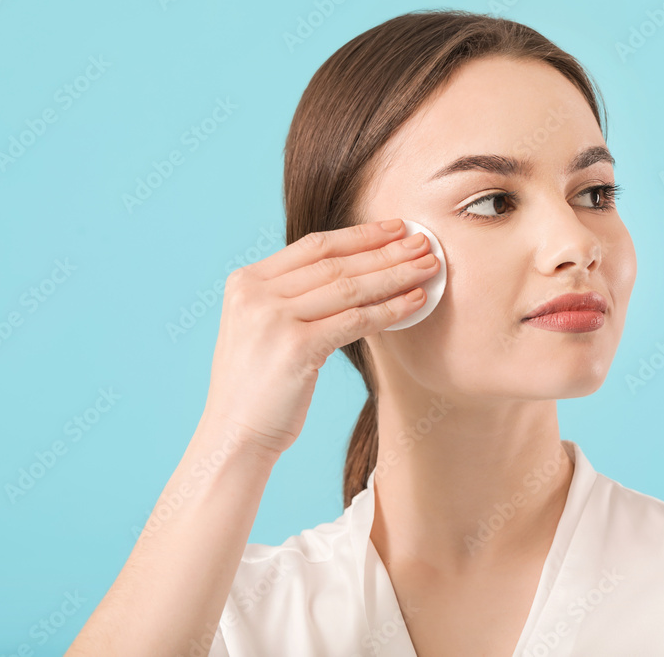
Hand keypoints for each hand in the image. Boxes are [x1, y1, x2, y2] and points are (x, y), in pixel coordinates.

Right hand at [200, 218, 439, 455]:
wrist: (234, 436)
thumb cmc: (258, 388)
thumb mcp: (262, 328)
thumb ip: (292, 297)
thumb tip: (354, 272)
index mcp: (246, 281)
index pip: (313, 246)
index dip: (360, 235)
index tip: (395, 228)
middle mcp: (256, 294)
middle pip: (335, 263)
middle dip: (386, 250)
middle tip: (425, 243)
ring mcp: (273, 319)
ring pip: (349, 288)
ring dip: (395, 275)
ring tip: (428, 267)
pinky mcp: (296, 347)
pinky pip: (355, 320)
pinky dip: (390, 310)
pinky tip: (415, 302)